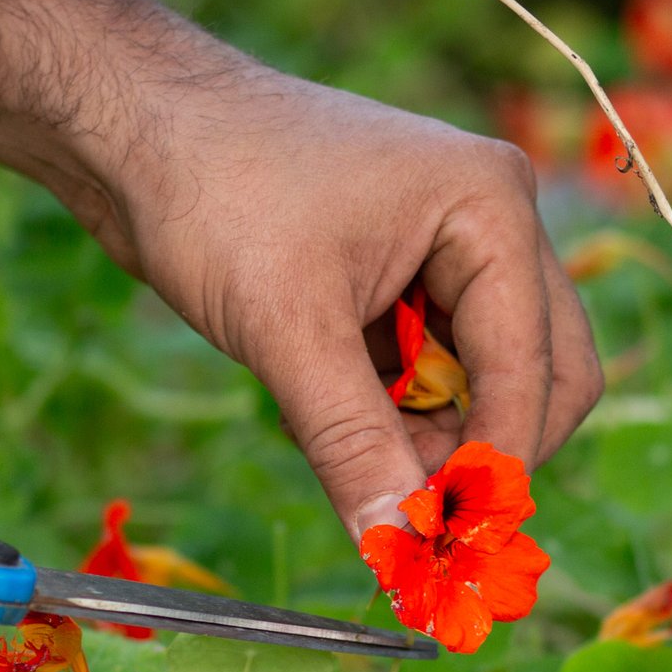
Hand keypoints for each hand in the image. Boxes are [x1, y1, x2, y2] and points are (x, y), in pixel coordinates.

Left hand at [100, 68, 599, 534]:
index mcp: (492, 209)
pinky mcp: (400, 275)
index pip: (536, 371)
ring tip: (323, 434)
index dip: (495, 468)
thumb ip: (355, 445)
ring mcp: (447, 249)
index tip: (445, 548)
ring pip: (480, 382)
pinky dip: (384, 409)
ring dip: (420, 434)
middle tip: (404, 507)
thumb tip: (398, 549)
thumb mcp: (287, 331)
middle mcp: (490, 223)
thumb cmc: (212, 192)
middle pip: (541, 377)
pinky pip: (427, 371)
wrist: (131, 123)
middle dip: (476, 450)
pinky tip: (309, 403)